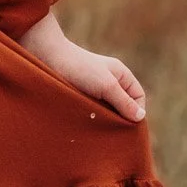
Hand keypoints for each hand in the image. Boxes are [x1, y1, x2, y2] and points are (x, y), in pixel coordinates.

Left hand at [15, 12, 145, 122]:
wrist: (46, 57)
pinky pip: (91, 110)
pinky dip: (90, 117)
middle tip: (112, 130)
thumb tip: (140, 117)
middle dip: (119, 118)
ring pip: (106, 110)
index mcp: (120, 75)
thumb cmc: (79, 68)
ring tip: (97, 127)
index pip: (138, 97)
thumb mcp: (106, 85)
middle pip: (123, 106)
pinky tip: (86, 124)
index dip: (136, 111)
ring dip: (102, 119)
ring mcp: (94, 89)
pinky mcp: (79, 96)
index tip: (126, 123)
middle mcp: (109, 82)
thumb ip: (124, 102)